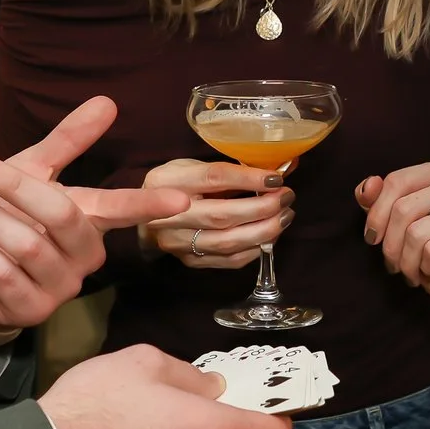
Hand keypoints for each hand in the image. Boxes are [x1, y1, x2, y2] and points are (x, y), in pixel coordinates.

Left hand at [0, 97, 190, 330]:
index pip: (125, 208)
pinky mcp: (32, 310)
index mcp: (91, 220)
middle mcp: (85, 256)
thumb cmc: (5, 216)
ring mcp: (62, 287)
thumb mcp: (33, 171)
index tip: (181, 199)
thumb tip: (107, 102)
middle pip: (62, 215)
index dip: (151, 203)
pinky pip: (3, 273)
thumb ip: (68, 141)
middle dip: (17, 187)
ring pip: (27, 245)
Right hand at [137, 159, 295, 269]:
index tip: (276, 178)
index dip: (248, 178)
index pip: (214, 178)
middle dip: (262, 208)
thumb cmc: (174, 186)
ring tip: (285, 217)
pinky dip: (254, 250)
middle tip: (287, 198)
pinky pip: (228, 260)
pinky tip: (269, 236)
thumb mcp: (190, 166)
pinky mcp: (189, 262)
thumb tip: (275, 171)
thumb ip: (225, 169)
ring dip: (264, 230)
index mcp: (168, 181)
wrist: (143, 219)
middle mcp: (169, 215)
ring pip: (228, 242)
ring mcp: (178, 243)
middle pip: (222, 214)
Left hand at [356, 161, 429, 318]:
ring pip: (416, 233)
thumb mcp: (395, 223)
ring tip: (413, 270)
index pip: (396, 181)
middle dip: (390, 245)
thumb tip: (368, 185)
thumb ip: (376, 200)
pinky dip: (426, 268)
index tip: (373, 237)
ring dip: (406, 261)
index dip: (376, 214)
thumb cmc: (428, 250)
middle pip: (403, 209)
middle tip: (394, 263)